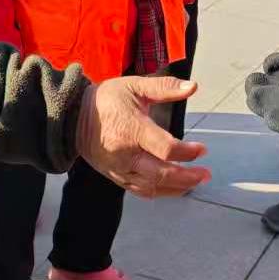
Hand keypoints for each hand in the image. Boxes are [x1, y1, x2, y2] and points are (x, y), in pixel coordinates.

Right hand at [77, 77, 210, 197]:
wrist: (72, 117)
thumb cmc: (106, 100)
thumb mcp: (135, 86)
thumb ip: (165, 87)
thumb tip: (193, 86)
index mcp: (132, 130)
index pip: (166, 149)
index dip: (188, 152)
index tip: (202, 149)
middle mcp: (125, 154)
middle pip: (162, 174)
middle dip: (188, 177)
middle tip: (205, 174)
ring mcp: (119, 168)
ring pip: (152, 187)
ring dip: (177, 187)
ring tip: (195, 182)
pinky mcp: (116, 176)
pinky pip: (141, 191)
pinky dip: (160, 192)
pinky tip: (175, 188)